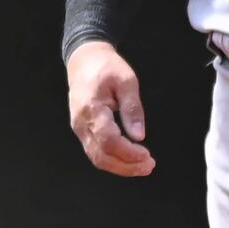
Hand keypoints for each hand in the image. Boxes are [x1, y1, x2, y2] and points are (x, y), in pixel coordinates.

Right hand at [67, 42, 154, 177]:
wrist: (84, 60)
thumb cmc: (106, 67)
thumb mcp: (126, 81)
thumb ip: (132, 109)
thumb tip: (139, 136)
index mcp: (92, 109)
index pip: (109, 141)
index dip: (128, 153)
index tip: (147, 155)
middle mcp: (82, 123)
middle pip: (101, 156)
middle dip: (126, 166)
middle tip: (149, 166)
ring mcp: (79, 129)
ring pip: (97, 158)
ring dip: (120, 167)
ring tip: (142, 167)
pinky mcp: (82, 131)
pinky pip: (95, 152)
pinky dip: (112, 161)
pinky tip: (128, 160)